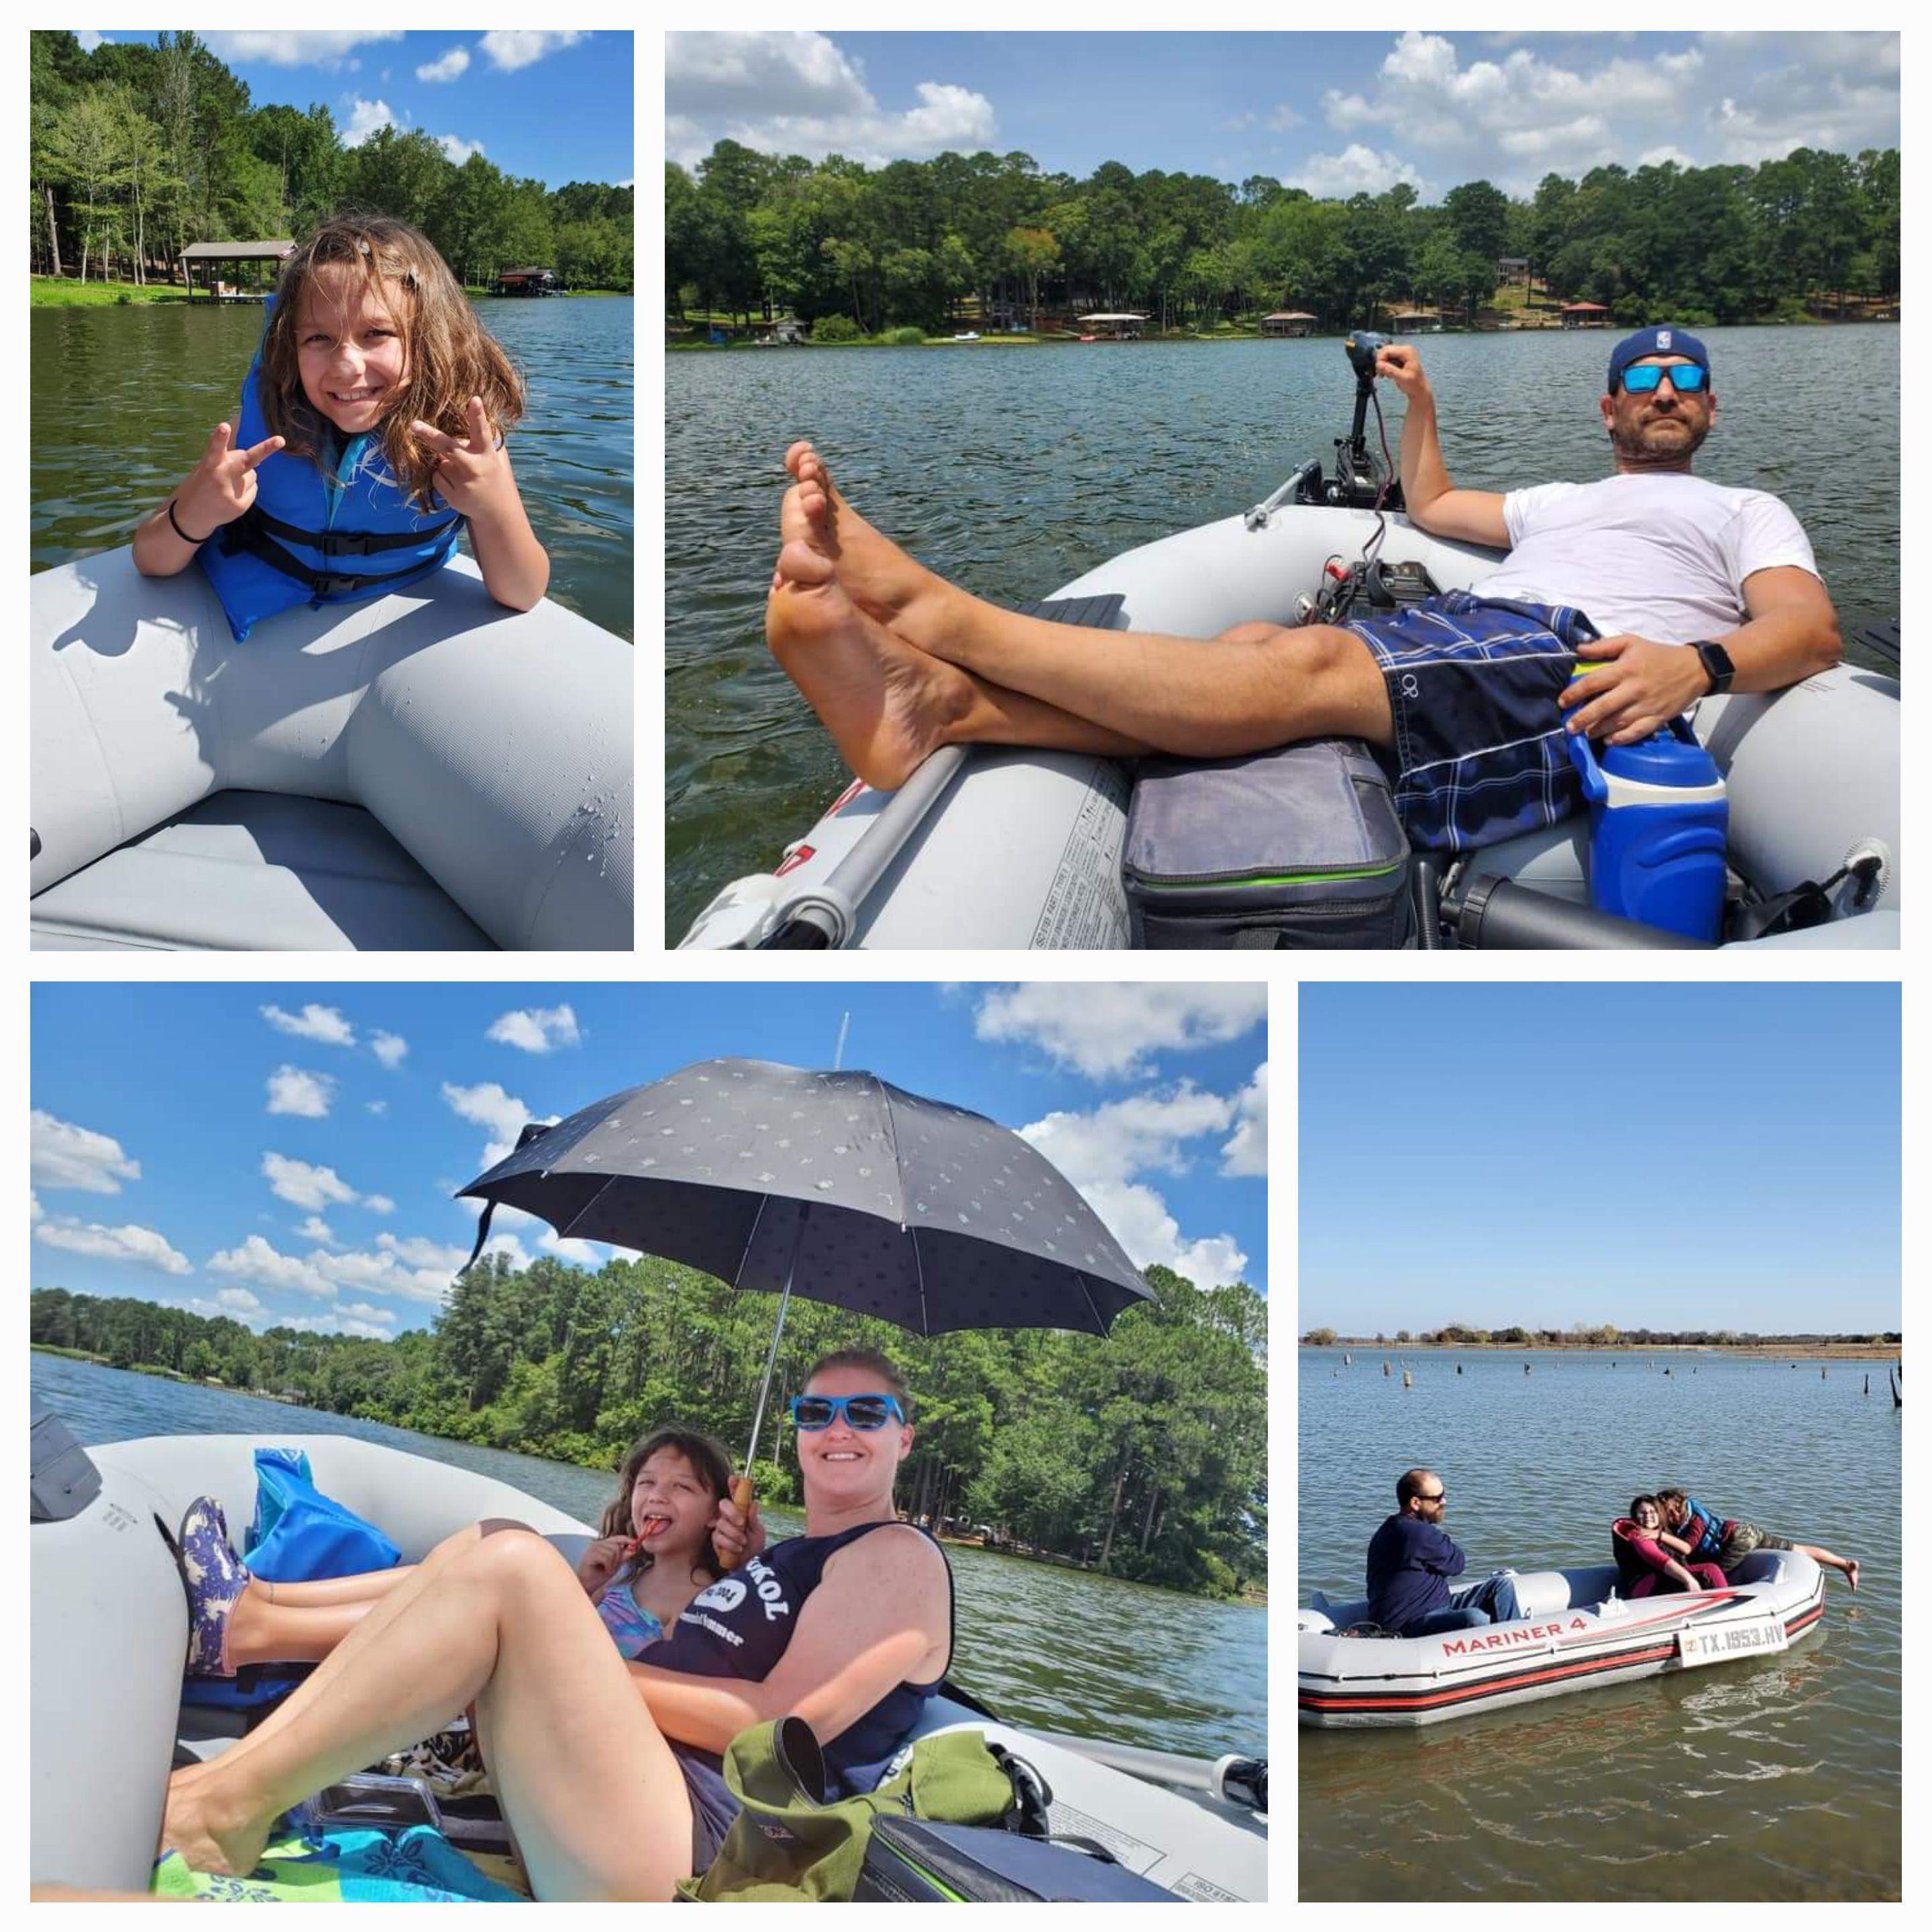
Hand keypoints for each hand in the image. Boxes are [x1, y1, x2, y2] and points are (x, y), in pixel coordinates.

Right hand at [177, 420, 284, 534]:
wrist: (193, 513)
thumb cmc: (203, 482)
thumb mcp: (208, 467)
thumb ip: (227, 459)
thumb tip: (255, 458)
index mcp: (210, 464)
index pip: (215, 448)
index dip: (220, 437)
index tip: (224, 426)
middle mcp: (221, 477)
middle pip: (246, 460)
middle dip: (265, 449)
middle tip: (281, 440)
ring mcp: (232, 493)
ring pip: (253, 474)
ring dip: (245, 475)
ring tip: (227, 485)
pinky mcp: (240, 506)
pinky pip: (253, 488)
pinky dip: (247, 489)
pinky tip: (232, 495)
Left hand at [410, 397, 514, 518]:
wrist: (497, 513)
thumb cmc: (494, 476)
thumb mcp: (496, 458)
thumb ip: (482, 441)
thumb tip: (466, 420)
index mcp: (487, 454)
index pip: (482, 431)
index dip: (478, 415)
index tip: (474, 399)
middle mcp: (475, 468)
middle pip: (448, 448)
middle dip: (430, 435)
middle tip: (413, 424)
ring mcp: (463, 484)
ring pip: (440, 463)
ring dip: (445, 465)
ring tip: (463, 475)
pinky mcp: (453, 497)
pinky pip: (436, 478)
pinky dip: (442, 478)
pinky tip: (457, 485)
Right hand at [576, 1533, 634, 1595]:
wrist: (586, 1587)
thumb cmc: (599, 1576)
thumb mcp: (615, 1565)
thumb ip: (623, 1556)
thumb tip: (635, 1547)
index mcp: (602, 1544)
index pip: (618, 1538)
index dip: (628, 1539)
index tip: (636, 1543)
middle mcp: (597, 1544)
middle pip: (617, 1546)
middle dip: (618, 1559)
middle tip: (611, 1568)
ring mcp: (592, 1548)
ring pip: (613, 1552)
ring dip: (612, 1564)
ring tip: (606, 1570)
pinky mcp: (589, 1555)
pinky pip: (607, 1558)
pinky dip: (608, 1566)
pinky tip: (602, 1571)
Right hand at [711, 1484, 765, 1567]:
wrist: (749, 1563)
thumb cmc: (754, 1545)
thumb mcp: (758, 1531)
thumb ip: (754, 1518)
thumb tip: (754, 1503)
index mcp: (741, 1510)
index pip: (735, 1494)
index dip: (733, 1485)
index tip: (734, 1479)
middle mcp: (729, 1516)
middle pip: (723, 1504)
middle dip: (732, 1512)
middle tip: (741, 1523)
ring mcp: (721, 1526)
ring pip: (721, 1523)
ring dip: (734, 1534)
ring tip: (743, 1542)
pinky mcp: (716, 1539)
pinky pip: (718, 1537)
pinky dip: (730, 1543)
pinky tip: (738, 1548)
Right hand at [1374, 344, 1428, 401]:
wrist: (1419, 390)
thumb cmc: (1414, 385)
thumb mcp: (1402, 378)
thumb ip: (1390, 370)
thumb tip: (1378, 365)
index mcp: (1407, 352)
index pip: (1387, 350)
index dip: (1380, 359)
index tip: (1378, 371)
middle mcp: (1405, 349)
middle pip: (1385, 350)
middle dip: (1380, 362)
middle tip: (1380, 374)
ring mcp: (1402, 353)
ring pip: (1385, 355)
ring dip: (1382, 365)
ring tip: (1384, 375)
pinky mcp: (1399, 358)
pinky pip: (1387, 359)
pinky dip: (1385, 366)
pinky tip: (1387, 374)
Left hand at [1559, 635, 1708, 744]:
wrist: (1695, 668)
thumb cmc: (1658, 655)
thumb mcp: (1632, 642)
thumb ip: (1604, 646)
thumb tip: (1578, 650)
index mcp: (1626, 669)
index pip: (1594, 682)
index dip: (1575, 693)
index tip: (1563, 701)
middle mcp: (1635, 689)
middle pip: (1603, 707)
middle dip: (1582, 719)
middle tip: (1569, 727)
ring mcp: (1647, 705)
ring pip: (1617, 722)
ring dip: (1597, 731)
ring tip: (1584, 734)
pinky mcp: (1658, 718)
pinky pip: (1637, 732)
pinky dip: (1622, 739)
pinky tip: (1608, 741)